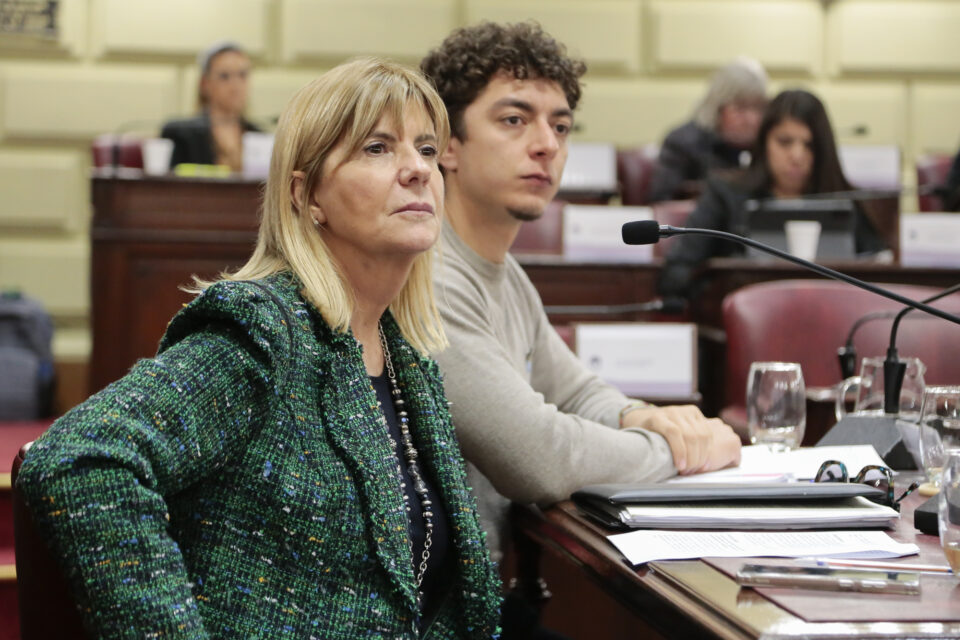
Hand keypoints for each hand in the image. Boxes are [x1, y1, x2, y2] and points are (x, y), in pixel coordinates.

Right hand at [621, 404, 740, 473]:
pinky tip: (679, 463)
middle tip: (691, 472)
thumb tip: (706, 465)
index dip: (706, 454)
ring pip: (690, 437)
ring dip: (690, 458)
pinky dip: (679, 451)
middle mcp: (684, 411)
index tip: (701, 469)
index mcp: (694, 414)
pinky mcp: (657, 417)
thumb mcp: (680, 432)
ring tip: (684, 470)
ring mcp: (671, 412)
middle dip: (698, 458)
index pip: (708, 436)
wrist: (635, 420)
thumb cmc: (660, 433)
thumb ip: (693, 442)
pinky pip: (674, 434)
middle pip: (700, 437)